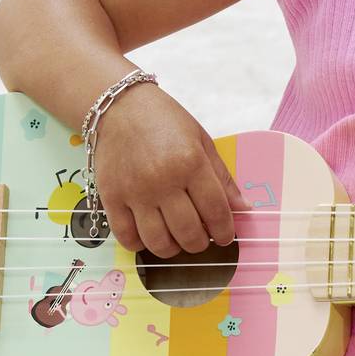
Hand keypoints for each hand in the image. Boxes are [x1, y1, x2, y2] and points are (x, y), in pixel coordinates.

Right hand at [86, 84, 242, 258]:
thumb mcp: (201, 140)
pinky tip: (148, 236)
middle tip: (201, 238)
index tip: (225, 236)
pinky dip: (140, 245)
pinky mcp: (111, 197)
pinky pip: (127, 237)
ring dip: (173, 249)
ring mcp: (134, 191)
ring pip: (158, 242)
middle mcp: (162, 180)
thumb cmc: (163, 121)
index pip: (215, 212)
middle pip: (188, 232)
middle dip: (200, 243)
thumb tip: (244, 208)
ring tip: (176, 240)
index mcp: (190, 163)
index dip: (225, 231)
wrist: (118, 106)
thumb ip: (222, 177)